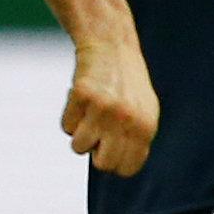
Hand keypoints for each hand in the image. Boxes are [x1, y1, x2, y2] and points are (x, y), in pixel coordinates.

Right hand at [62, 36, 159, 175]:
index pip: (128, 168)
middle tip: (99, 132)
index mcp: (146, 126)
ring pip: (79, 147)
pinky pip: (66, 126)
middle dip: (97, 152)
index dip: (116, 161)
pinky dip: (70, 116)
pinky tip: (81, 100)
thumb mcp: (144, 111)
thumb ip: (136, 140)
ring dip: (80, 133)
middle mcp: (127, 119)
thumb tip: (121, 167)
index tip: (111, 148)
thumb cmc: (127, 82)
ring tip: (90, 113)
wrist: (111, 44)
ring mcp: (103, 108)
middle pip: (103, 164)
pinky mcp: (81, 96)